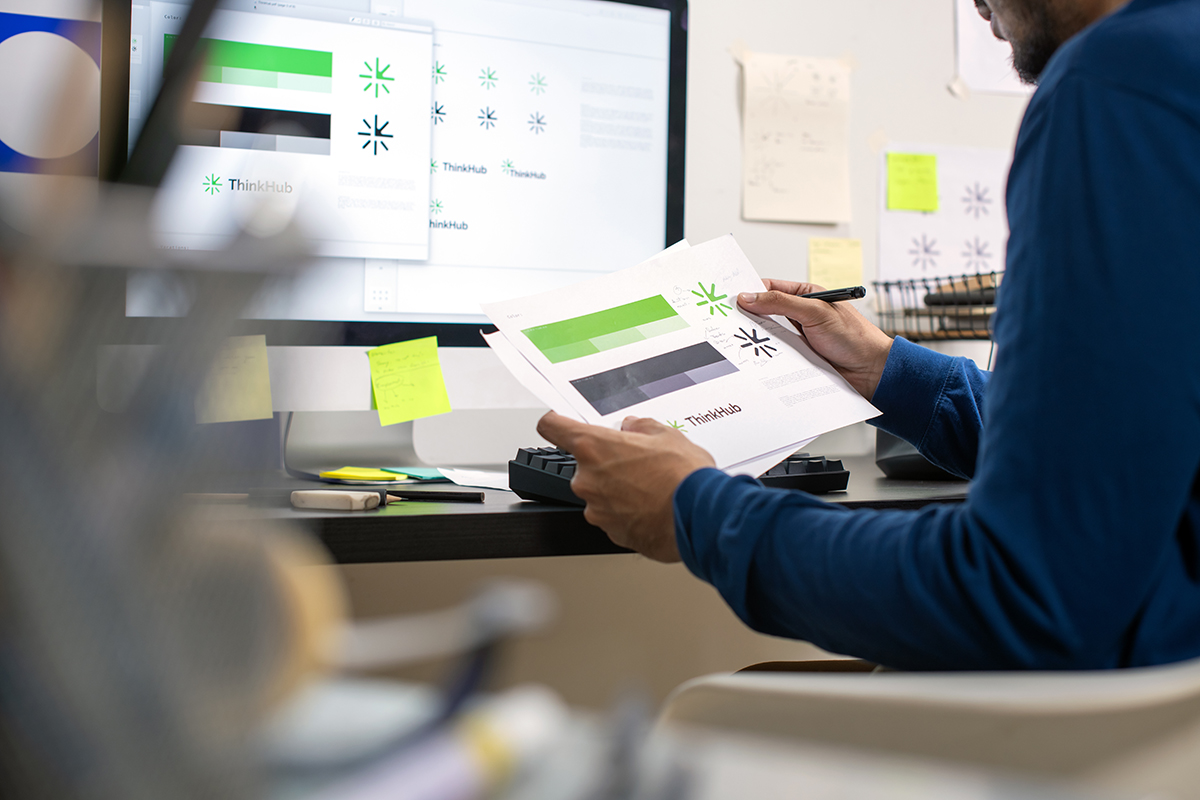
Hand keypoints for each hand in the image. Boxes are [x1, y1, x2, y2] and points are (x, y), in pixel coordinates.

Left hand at [535, 412, 715, 562]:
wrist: (699, 519)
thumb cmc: (683, 478)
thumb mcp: (668, 436)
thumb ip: (642, 427)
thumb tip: (634, 427)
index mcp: (594, 447)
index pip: (553, 427)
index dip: (555, 422)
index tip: (558, 422)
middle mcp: (587, 479)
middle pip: (584, 464)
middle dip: (606, 462)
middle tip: (636, 462)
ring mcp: (596, 509)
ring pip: (599, 492)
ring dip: (617, 488)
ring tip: (650, 487)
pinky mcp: (610, 531)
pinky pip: (612, 515)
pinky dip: (626, 510)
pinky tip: (651, 506)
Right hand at [738, 280, 893, 399]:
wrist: (871, 372)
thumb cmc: (854, 338)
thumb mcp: (815, 313)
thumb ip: (781, 303)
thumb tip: (749, 296)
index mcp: (807, 295)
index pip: (771, 288)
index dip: (750, 291)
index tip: (730, 298)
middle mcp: (801, 314)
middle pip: (766, 311)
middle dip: (749, 315)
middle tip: (727, 320)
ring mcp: (799, 336)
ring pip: (769, 333)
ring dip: (758, 337)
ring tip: (739, 338)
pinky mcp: (798, 356)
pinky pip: (776, 353)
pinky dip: (766, 354)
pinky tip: (757, 356)